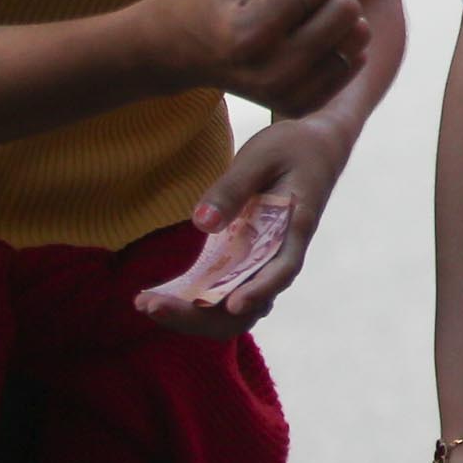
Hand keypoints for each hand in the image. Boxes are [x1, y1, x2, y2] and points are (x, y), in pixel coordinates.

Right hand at [136, 0, 367, 115]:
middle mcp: (271, 71)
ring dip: (337, 17)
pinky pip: (351, 66)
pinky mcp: (298, 105)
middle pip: (346, 12)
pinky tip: (313, 34)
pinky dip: (340, 45)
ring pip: (356, 41)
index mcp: (248, 35)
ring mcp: (285, 94)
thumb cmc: (198, 1)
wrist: (170, 54)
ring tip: (304, 11)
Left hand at [136, 117, 348, 338]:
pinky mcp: (244, 261)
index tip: (232, 304)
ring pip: (233, 310)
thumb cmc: (294, 147)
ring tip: (145, 303)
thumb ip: (233, 188)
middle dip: (201, 316)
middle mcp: (280, 256)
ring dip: (191, 315)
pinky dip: (190, 301)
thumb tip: (202, 223)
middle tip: (151, 305)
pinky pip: (221, 294)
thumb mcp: (263, 155)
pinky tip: (156, 295)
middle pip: (249, 306)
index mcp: (295, 228)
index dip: (259, 290)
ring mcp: (262, 263)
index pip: (281, 269)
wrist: (317, 149)